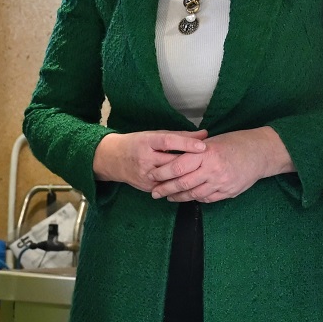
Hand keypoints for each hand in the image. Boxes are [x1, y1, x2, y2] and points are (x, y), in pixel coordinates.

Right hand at [93, 130, 207, 192]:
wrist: (112, 158)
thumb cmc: (137, 142)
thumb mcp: (154, 135)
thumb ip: (180, 136)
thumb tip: (204, 134)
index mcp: (147, 141)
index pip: (169, 142)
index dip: (186, 144)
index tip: (203, 146)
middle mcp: (145, 158)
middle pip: (172, 162)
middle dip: (191, 164)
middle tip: (210, 163)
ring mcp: (145, 175)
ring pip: (171, 178)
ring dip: (188, 176)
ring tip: (205, 174)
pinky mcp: (146, 186)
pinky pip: (167, 187)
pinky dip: (180, 185)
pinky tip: (192, 184)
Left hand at [146, 127, 291, 202]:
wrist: (261, 152)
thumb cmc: (235, 142)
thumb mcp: (213, 141)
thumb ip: (194, 151)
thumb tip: (174, 158)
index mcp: (206, 153)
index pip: (178, 166)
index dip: (162, 173)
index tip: (152, 176)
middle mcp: (212, 170)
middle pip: (183, 183)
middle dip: (165, 189)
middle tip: (154, 192)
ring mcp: (221, 183)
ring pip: (194, 194)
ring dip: (179, 197)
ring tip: (168, 196)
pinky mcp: (228, 192)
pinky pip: (207, 199)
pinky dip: (195, 199)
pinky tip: (188, 197)